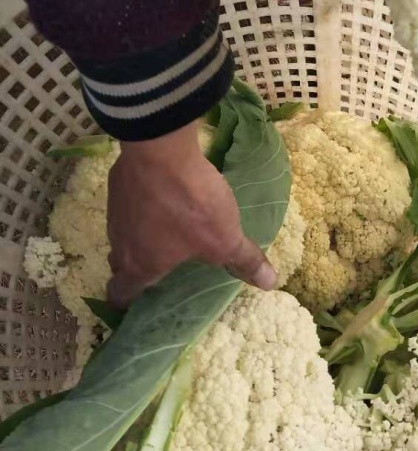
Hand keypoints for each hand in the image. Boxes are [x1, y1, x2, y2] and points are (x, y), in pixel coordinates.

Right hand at [106, 120, 274, 307]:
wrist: (162, 150)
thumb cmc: (190, 205)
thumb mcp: (224, 238)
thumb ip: (243, 261)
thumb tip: (269, 283)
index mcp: (140, 264)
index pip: (120, 294)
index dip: (127, 301)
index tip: (141, 300)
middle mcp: (120, 241)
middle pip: (119, 263)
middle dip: (135, 267)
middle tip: (160, 264)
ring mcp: (115, 210)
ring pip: (123, 232)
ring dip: (140, 233)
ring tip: (166, 228)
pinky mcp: (119, 182)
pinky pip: (128, 202)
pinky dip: (143, 205)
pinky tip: (164, 195)